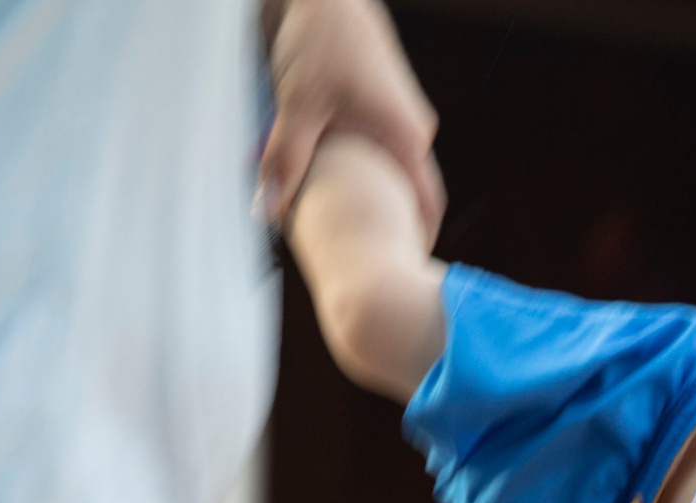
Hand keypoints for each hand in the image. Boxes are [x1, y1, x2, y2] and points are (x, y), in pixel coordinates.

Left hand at [263, 0, 443, 234]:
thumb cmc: (321, 40)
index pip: (428, 204)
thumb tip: (267, 214)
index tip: (402, 268)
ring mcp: (396, 114)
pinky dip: (350, 165)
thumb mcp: (298, 106)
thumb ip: (283, 162)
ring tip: (331, 217)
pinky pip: (370, 146)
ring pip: (382, 168)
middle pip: (403, 191)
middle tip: (355, 250)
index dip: (418, 242)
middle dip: (380, 220)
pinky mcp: (377, 101)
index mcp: (405, 136)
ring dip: (359, 191)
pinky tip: (320, 175)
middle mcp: (410, 128)